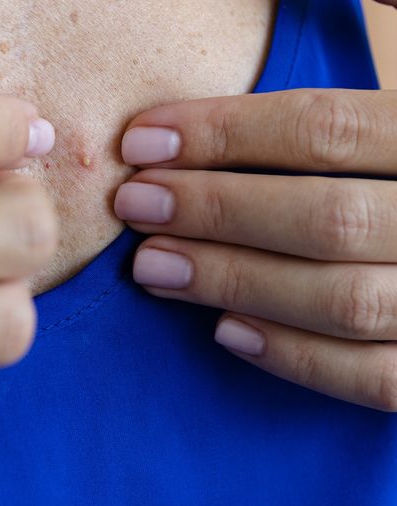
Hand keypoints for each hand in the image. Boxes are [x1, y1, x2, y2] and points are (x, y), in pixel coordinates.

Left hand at [113, 0, 396, 409]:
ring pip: (348, 298)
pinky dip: (301, 358)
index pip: (328, 129)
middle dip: (216, 210)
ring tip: (152, 267)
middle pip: (327, 216)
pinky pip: (381, 376)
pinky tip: (228, 331)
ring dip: (238, 283)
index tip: (141, 136)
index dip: (225, 134)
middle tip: (133, 206)